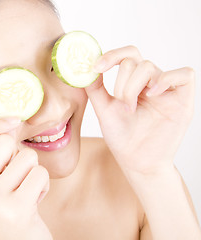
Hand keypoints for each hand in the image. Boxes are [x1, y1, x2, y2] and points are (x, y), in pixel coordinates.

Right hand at [0, 118, 51, 239]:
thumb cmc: (8, 209)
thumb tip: (11, 123)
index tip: (14, 121)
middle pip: (4, 142)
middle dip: (19, 154)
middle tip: (19, 175)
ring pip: (27, 157)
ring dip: (33, 171)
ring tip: (26, 191)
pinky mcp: (16, 209)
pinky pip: (40, 174)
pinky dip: (43, 184)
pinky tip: (35, 200)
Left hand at [85, 45, 194, 174]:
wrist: (136, 161)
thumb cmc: (122, 137)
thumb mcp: (104, 109)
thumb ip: (96, 88)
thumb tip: (89, 67)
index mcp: (133, 83)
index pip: (127, 56)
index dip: (112, 55)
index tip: (97, 67)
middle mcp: (150, 83)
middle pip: (135, 61)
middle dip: (121, 82)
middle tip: (120, 104)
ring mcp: (167, 90)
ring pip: (149, 67)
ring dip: (133, 87)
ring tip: (130, 109)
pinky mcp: (183, 100)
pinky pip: (184, 74)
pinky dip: (166, 79)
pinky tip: (153, 94)